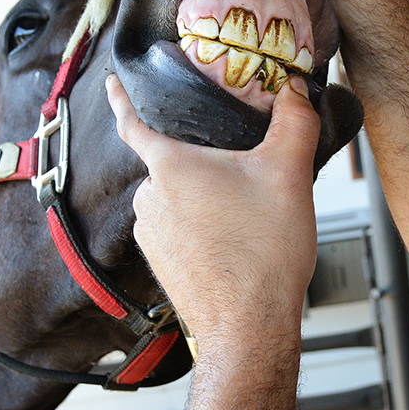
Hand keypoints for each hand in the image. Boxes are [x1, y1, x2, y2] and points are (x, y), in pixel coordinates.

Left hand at [106, 74, 319, 357]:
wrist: (249, 327)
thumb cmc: (263, 256)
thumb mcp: (290, 173)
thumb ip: (295, 122)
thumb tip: (295, 90)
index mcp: (171, 167)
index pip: (133, 121)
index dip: (121, 97)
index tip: (112, 82)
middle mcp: (149, 198)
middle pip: (172, 162)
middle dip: (202, 162)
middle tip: (242, 171)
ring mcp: (151, 234)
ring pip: (176, 199)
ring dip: (204, 199)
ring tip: (246, 214)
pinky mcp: (160, 262)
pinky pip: (177, 230)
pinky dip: (201, 228)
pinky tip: (233, 239)